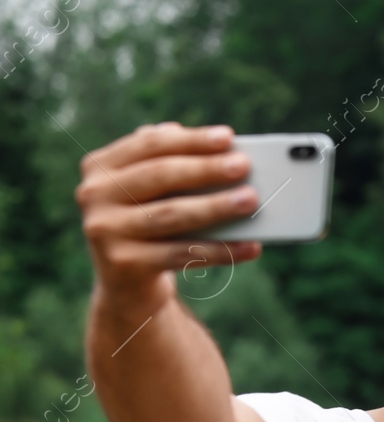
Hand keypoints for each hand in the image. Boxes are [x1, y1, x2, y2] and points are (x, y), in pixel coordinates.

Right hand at [77, 123, 259, 311]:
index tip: (228, 137)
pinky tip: (251, 246)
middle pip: (159, 176)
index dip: (191, 140)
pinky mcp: (123, 263)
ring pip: (170, 215)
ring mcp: (104, 229)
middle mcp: (94, 194)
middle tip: (243, 166)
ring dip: (215, 207)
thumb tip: (221, 148)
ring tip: (251, 201)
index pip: (150, 145)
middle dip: (206, 169)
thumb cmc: (151, 225)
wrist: (127, 285)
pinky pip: (181, 254)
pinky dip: (220, 250)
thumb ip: (172, 164)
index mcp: (101, 166)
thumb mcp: (153, 193)